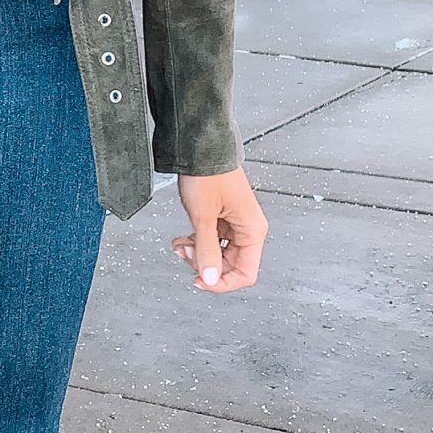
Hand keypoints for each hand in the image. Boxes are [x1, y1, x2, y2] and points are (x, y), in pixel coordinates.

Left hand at [171, 168, 267, 293]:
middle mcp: (247, 228)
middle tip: (185, 253)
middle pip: (229, 266)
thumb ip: (207, 251)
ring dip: (198, 254)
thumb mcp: (203, 217)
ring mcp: (234, 223)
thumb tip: (209, 278)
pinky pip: (212, 240)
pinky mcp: (222, 217)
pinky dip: (196, 242)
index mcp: (252, 230)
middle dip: (204, 264)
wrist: (200, 149)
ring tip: (181, 243)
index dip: (222, 283)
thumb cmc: (208, 174)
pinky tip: (183, 237)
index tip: (200, 281)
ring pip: (218, 254)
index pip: (246, 274)